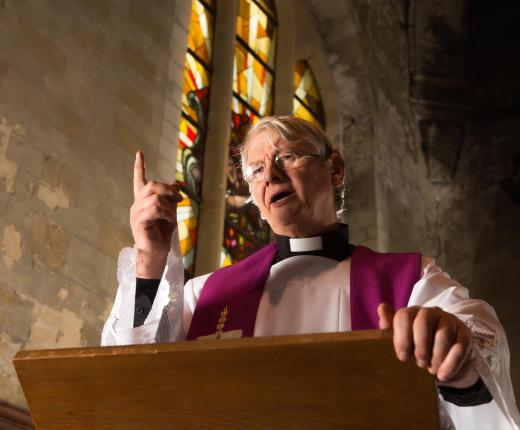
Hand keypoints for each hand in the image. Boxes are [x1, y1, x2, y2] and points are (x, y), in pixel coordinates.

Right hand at [130, 151, 182, 277]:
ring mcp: (136, 213)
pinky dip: (167, 213)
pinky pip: (155, 209)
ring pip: (156, 198)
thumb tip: (176, 184)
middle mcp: (137, 204)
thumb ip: (171, 198)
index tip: (139, 152)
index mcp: (143, 201)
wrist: (158, 253)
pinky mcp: (139, 222)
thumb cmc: (163, 234)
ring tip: (173, 217)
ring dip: (170, 206)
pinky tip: (170, 221)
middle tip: (179, 200)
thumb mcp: (171, 211)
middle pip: (153, 185)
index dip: (139, 166)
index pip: (139, 180)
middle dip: (169, 190)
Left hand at [377, 303, 478, 388]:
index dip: (401, 337)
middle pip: (423, 321)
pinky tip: (442, 375)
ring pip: (442, 335)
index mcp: (413, 312)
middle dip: (420, 345)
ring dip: (435, 356)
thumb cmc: (419, 349)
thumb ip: (390, 327)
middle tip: (419, 363)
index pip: (403, 316)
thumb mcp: (403, 341)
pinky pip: (459, 347)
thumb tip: (381, 307)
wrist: (446, 364)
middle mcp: (432, 312)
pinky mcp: (465, 335)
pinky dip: (450, 364)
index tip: (403, 357)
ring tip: (430, 369)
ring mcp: (450, 322)